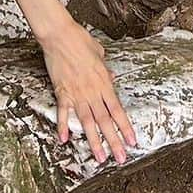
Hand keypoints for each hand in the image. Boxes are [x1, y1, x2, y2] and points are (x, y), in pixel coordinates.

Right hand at [41, 20, 137, 165]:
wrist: (60, 34)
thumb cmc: (79, 39)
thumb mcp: (99, 52)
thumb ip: (105, 68)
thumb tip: (111, 77)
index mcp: (104, 81)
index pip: (117, 110)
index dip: (125, 127)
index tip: (132, 141)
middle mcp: (92, 90)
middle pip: (105, 121)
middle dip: (114, 141)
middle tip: (120, 158)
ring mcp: (77, 93)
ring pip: (88, 122)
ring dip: (94, 141)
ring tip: (100, 157)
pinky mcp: (62, 92)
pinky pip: (63, 113)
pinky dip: (63, 126)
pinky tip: (65, 139)